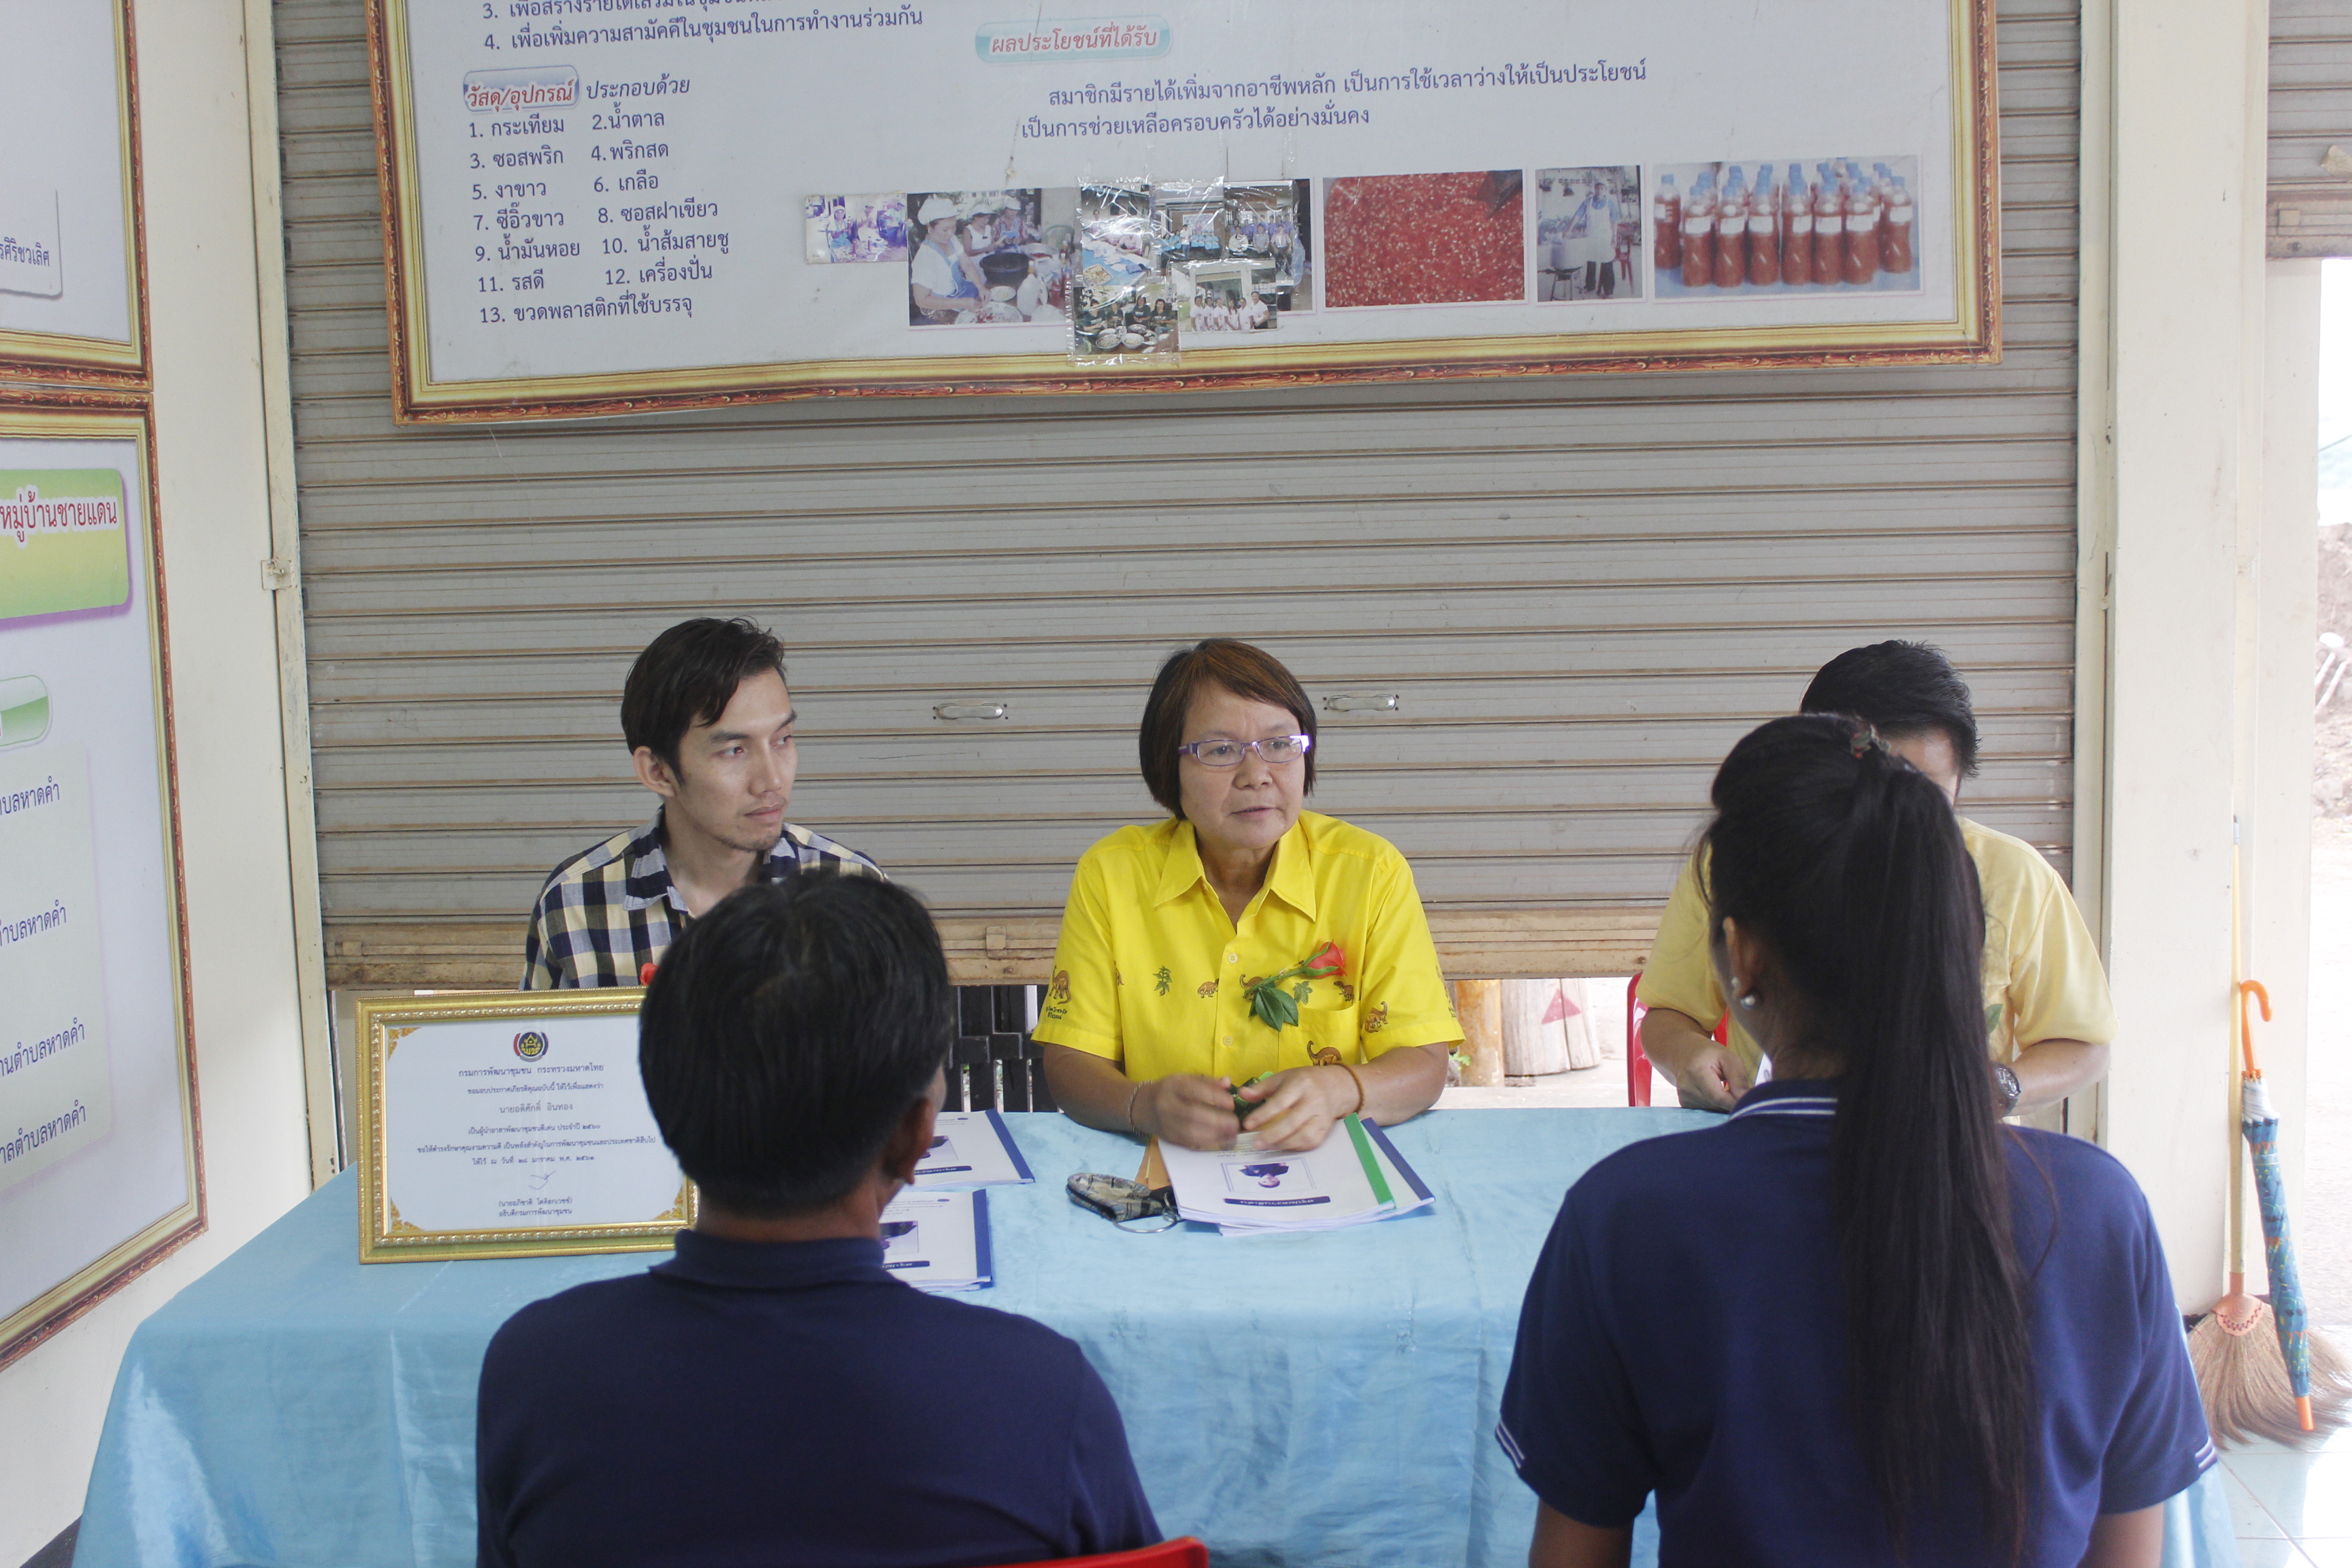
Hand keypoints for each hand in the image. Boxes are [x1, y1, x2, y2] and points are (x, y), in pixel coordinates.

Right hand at [1139, 1074, 1241, 1150]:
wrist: (1143, 1107)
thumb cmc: (1171, 1091)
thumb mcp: (1185, 1079)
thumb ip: (1207, 1081)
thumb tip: (1228, 1083)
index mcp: (1172, 1085)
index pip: (1193, 1090)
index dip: (1213, 1097)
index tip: (1231, 1103)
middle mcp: (1167, 1104)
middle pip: (1192, 1114)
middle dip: (1217, 1121)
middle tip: (1235, 1123)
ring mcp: (1167, 1124)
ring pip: (1192, 1132)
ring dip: (1216, 1135)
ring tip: (1233, 1135)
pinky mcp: (1171, 1139)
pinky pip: (1191, 1143)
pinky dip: (1209, 1143)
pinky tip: (1224, 1142)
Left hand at [1236, 1066, 1354, 1151]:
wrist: (1335, 1087)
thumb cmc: (1303, 1082)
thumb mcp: (1282, 1078)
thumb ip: (1261, 1088)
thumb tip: (1241, 1094)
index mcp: (1301, 1084)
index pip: (1281, 1102)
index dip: (1263, 1115)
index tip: (1247, 1124)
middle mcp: (1314, 1101)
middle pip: (1292, 1122)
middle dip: (1272, 1135)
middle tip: (1255, 1143)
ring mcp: (1322, 1117)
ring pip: (1303, 1136)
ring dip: (1283, 1144)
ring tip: (1265, 1146)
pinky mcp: (1326, 1130)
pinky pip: (1311, 1143)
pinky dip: (1295, 1147)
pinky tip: (1281, 1147)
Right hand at [1672, 1043, 1751, 1112]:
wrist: (1683, 1053)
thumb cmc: (1709, 1053)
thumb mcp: (1728, 1056)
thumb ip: (1738, 1076)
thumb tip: (1745, 1098)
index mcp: (1695, 1072)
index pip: (1718, 1096)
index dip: (1736, 1103)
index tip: (1751, 1103)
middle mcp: (1686, 1087)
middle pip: (1716, 1105)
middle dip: (1733, 1103)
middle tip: (1742, 1094)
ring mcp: (1684, 1097)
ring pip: (1713, 1109)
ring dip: (1724, 1104)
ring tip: (1727, 1090)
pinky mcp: (1685, 1104)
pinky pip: (1707, 1110)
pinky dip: (1716, 1105)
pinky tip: (1717, 1094)